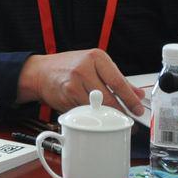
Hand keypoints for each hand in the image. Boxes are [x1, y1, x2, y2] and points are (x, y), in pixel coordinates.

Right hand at [17, 48, 145, 114]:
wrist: (40, 71)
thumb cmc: (68, 66)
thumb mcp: (94, 65)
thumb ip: (117, 78)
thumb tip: (137, 93)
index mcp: (96, 57)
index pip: (119, 82)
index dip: (130, 99)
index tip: (138, 109)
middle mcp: (84, 68)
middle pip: (109, 98)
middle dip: (120, 112)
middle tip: (127, 119)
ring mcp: (74, 83)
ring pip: (97, 108)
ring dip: (105, 117)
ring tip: (110, 120)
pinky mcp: (66, 96)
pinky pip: (84, 111)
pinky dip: (89, 115)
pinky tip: (90, 114)